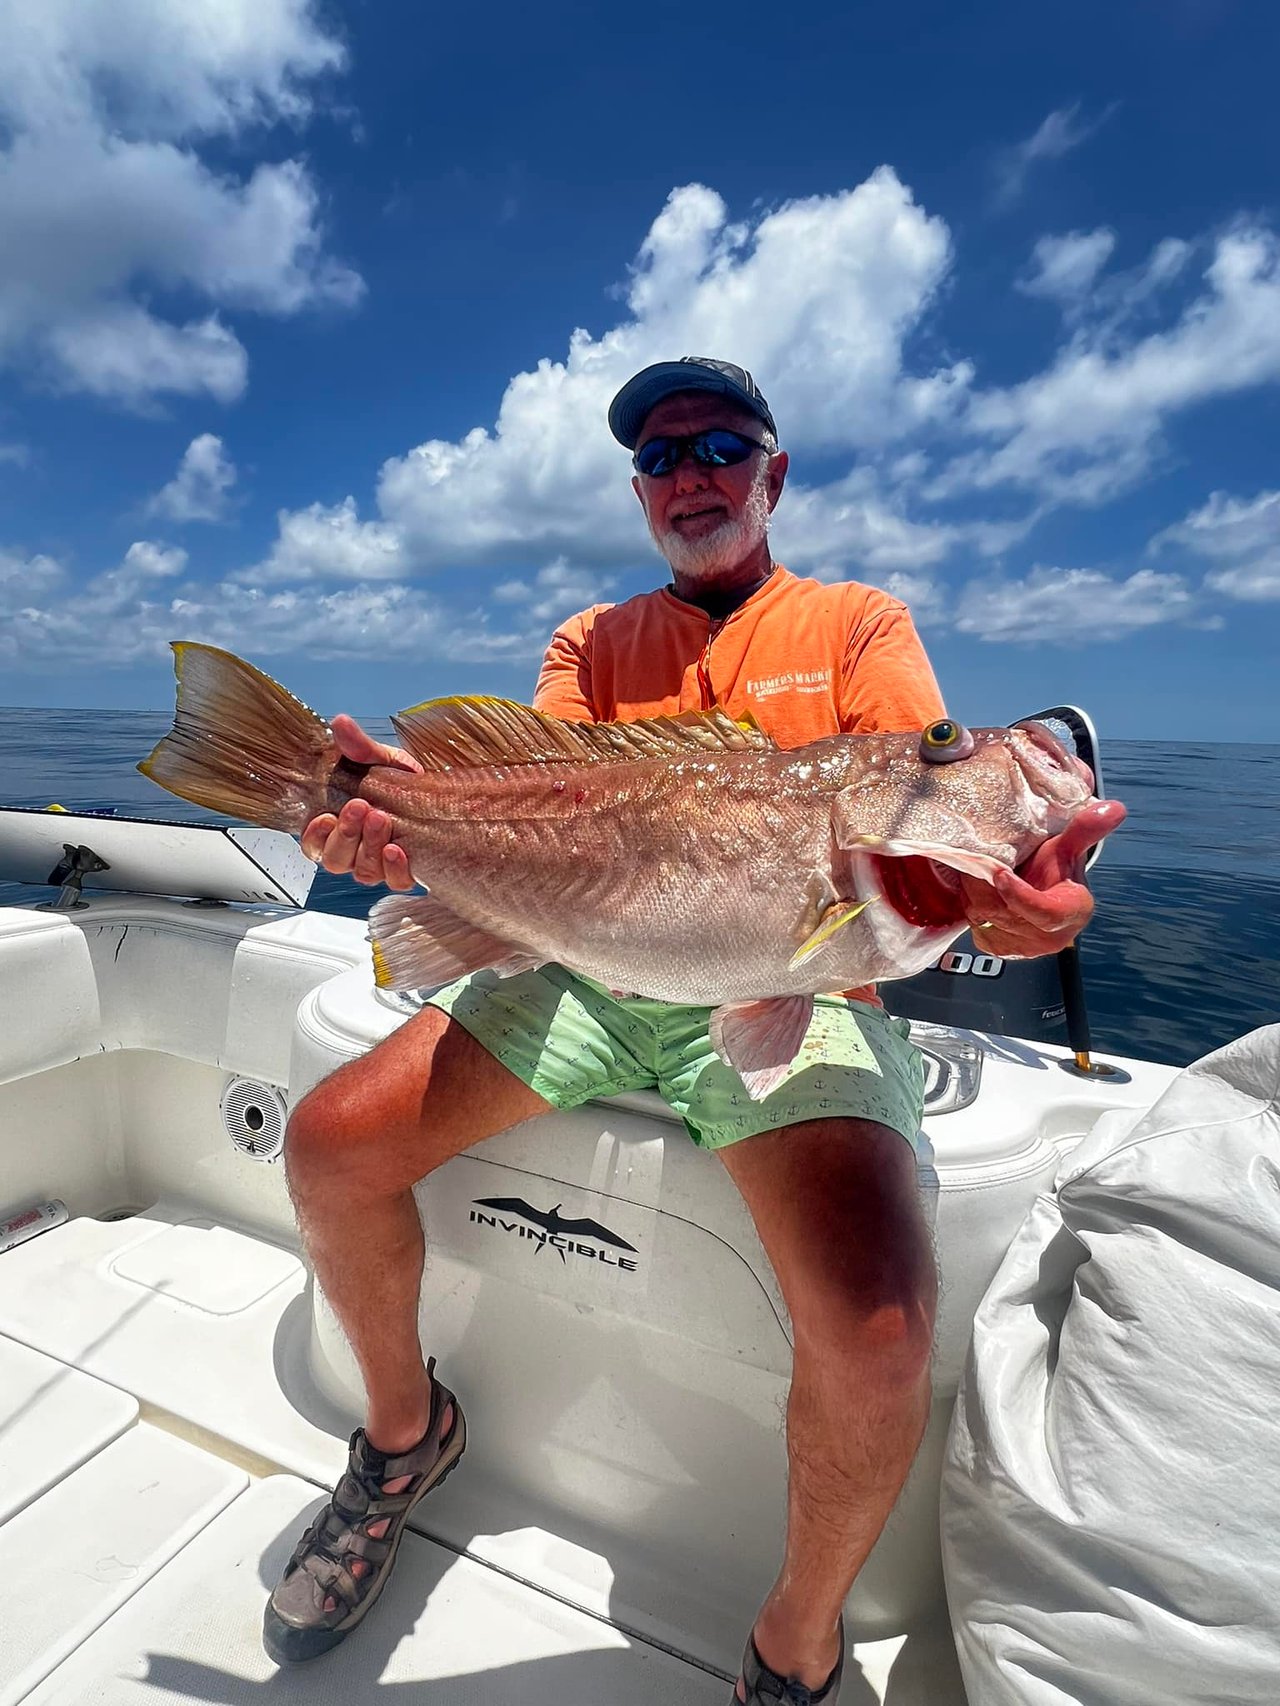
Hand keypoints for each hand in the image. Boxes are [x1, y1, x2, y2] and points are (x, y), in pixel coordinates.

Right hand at [301, 715, 422, 889]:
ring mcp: (379, 863)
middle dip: (347, 835)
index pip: (313, 845)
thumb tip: (340, 722)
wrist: (432, 791)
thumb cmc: (396, 779)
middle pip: (337, 860)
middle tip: (360, 807)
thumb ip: (356, 745)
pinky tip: (399, 850)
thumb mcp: (375, 758)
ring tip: (382, 818)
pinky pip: (396, 881)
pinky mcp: (405, 870)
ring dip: (371, 847)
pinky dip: (395, 869)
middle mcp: (354, 850)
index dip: (315, 837)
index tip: (326, 818)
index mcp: (337, 827)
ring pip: (364, 871)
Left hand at [959, 799, 1125, 958]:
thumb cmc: (1056, 873)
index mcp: (1071, 913)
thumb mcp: (1069, 849)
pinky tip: (974, 887)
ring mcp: (1022, 947)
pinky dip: (969, 903)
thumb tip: (1113, 809)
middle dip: (985, 883)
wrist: (1043, 897)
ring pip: (983, 917)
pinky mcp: (998, 949)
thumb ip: (1085, 830)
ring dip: (973, 891)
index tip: (1000, 874)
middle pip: (1004, 911)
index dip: (1019, 895)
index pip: (1045, 913)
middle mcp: (1048, 938)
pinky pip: (974, 925)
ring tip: (976, 869)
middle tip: (976, 858)